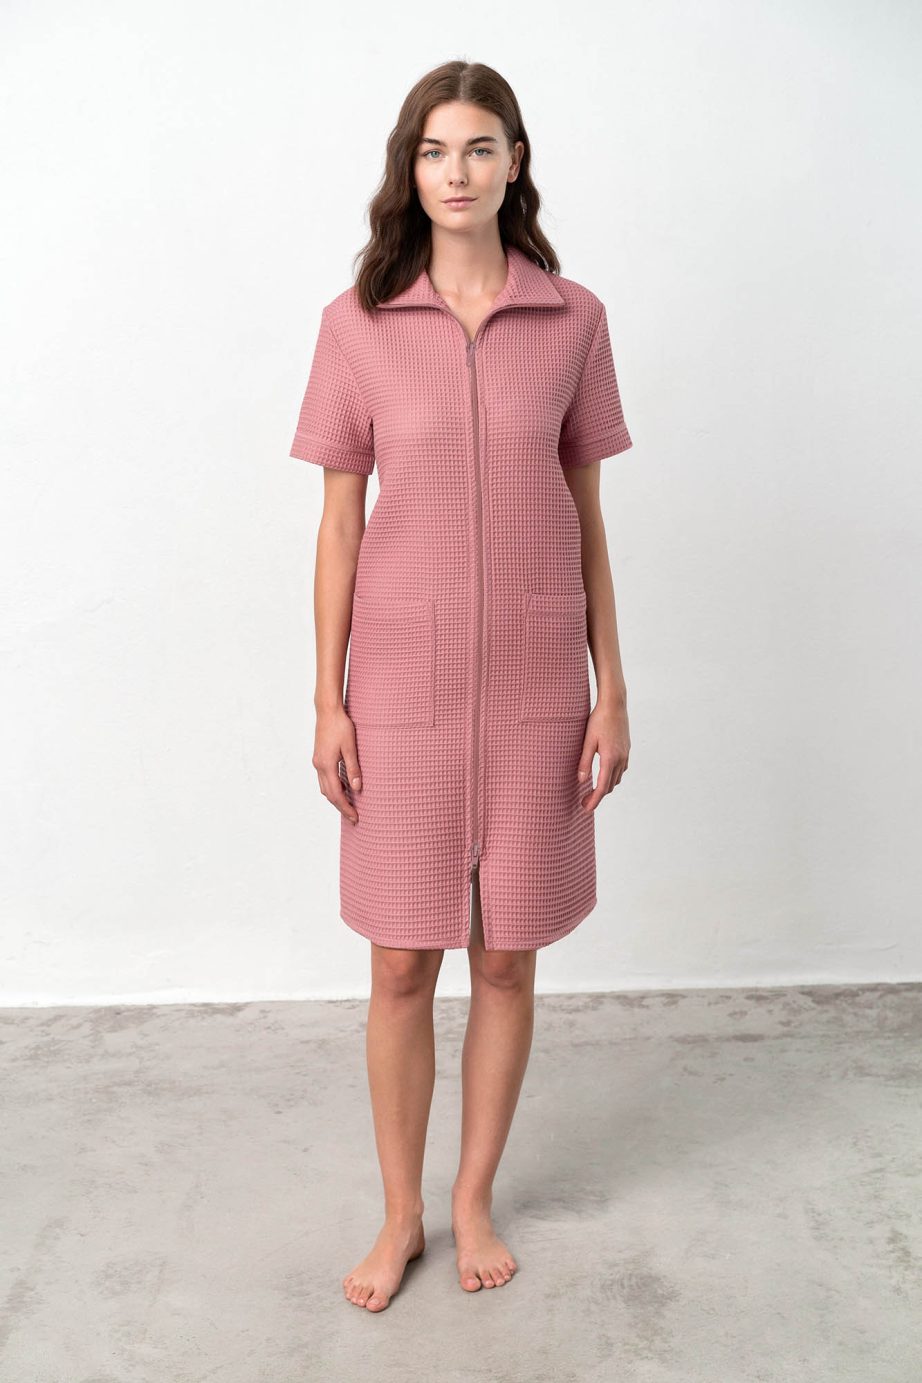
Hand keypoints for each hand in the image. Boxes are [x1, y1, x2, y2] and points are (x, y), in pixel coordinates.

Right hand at [312, 706, 362, 824]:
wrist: (327, 711)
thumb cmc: (340, 726)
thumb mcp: (351, 747)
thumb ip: (353, 768)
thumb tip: (357, 788)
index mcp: (327, 765)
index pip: (336, 794)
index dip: (346, 807)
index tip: (355, 817)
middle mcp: (319, 766)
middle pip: (329, 794)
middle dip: (341, 807)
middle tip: (353, 817)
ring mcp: (317, 762)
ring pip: (325, 787)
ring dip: (336, 798)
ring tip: (349, 805)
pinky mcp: (319, 758)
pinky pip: (324, 779)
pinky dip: (333, 787)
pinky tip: (343, 787)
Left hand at [577, 697, 629, 811]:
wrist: (615, 704)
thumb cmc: (599, 720)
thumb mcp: (587, 741)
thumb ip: (584, 762)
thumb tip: (581, 781)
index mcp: (610, 758)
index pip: (601, 787)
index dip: (594, 800)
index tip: (586, 809)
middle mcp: (620, 759)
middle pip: (609, 786)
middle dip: (597, 796)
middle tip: (584, 802)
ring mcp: (625, 755)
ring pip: (616, 779)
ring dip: (605, 787)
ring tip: (592, 790)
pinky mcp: (626, 750)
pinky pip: (620, 770)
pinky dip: (612, 777)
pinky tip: (604, 774)